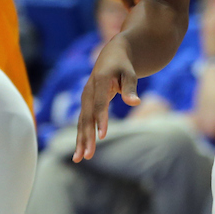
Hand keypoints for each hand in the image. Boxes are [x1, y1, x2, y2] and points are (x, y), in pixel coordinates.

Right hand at [74, 35, 140, 160]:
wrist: (113, 55)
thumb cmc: (124, 65)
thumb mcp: (130, 72)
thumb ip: (131, 87)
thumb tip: (135, 102)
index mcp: (100, 81)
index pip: (100, 104)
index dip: (101, 120)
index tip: (102, 136)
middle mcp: (89, 90)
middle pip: (87, 117)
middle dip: (86, 137)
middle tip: (87, 156)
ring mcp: (86, 97)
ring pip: (82, 121)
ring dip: (80, 140)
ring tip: (79, 159)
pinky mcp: (87, 103)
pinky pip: (83, 121)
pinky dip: (82, 135)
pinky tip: (82, 150)